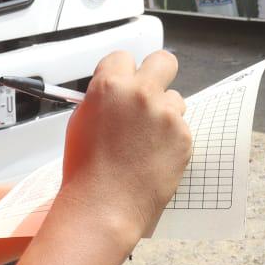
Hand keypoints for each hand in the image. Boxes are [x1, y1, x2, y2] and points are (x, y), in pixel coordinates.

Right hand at [57, 49, 190, 248]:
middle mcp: (141, 94)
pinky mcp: (184, 137)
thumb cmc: (86, 171)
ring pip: (175, 98)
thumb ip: (102, 98)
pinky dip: (171, 139)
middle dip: (157, 73)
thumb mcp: (81, 121)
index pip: (123, 57)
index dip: (122, 72)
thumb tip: (115, 92)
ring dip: (164, 112)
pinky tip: (153, 157)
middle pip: (163, 61)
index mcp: (110, 86)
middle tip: (150, 91)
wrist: (104, 206)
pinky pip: (181, 128)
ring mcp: (166, 115)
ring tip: (146, 140)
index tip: (123, 84)